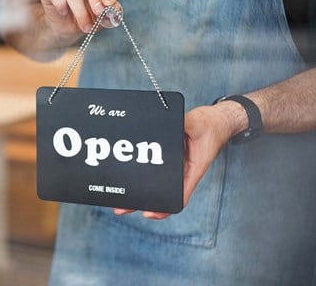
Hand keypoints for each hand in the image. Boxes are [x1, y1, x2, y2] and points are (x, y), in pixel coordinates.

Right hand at [38, 0, 117, 45]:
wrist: (67, 26)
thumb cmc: (88, 15)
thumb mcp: (104, 15)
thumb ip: (110, 10)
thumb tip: (114, 8)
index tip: (110, 1)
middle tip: (99, 12)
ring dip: (79, 9)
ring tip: (86, 26)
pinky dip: (62, 5)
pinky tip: (65, 13)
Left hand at [114, 103, 241, 219]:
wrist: (215, 120)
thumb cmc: (210, 126)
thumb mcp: (197, 123)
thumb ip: (184, 124)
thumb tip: (169, 123)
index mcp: (192, 170)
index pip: (178, 196)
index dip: (163, 208)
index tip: (148, 213)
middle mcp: (181, 171)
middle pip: (160, 192)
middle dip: (141, 201)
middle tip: (121, 208)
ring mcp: (173, 166)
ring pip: (154, 182)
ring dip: (137, 189)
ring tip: (119, 198)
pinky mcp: (167, 156)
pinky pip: (152, 169)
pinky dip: (139, 174)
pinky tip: (125, 177)